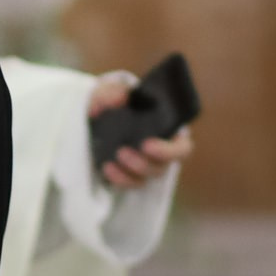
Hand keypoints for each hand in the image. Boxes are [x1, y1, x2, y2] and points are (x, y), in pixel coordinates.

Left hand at [88, 73, 193, 189]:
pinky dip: (118, 178)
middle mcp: (159, 153)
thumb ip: (113, 91)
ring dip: (132, 168)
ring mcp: (143, 166)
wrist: (93, 116)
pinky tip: (107, 167)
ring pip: (146, 176)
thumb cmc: (112, 101)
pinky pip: (128, 183)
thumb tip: (120, 98)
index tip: (148, 143)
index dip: (171, 150)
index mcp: (166, 132)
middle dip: (146, 162)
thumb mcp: (109, 92)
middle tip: (125, 151)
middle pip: (163, 166)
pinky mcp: (127, 175)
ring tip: (117, 154)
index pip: (182, 148)